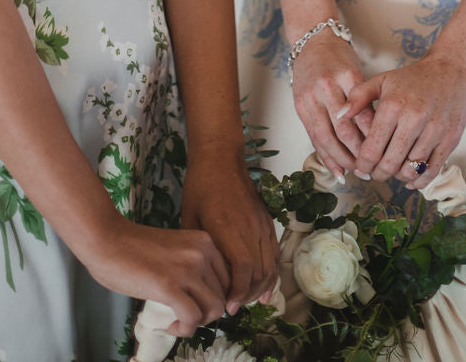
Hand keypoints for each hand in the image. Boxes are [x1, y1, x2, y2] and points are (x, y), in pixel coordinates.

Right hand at [84, 217, 231, 334]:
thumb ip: (193, 265)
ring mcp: (187, 268)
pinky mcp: (170, 286)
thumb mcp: (176, 250)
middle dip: (206, 313)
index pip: (228, 280)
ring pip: (213, 309)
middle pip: (223, 296)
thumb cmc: (133, 247)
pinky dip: (184, 329)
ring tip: (178, 321)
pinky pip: (192, 319)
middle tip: (185, 315)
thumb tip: (207, 296)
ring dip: (197, 323)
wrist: (106, 239)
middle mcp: (201, 252)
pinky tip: (170, 325)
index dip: (214, 298)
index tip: (196, 303)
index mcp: (204, 241)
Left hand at [181, 150, 278, 313]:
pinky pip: (275, 254)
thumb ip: (199, 248)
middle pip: (258, 272)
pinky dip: (272, 274)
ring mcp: (262, 224)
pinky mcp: (267, 222)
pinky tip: (266, 290)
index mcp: (228, 227)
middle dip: (248, 296)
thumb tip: (201, 278)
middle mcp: (249, 228)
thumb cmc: (200, 187)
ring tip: (246, 301)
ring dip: (260, 288)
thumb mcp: (190, 218)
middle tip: (233, 307)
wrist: (220, 158)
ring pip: (270, 266)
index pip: (242, 269)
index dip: (238, 292)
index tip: (229, 308)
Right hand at [290, 28, 374, 179]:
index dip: (373, 137)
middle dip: (358, 154)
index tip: (384, 153)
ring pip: (326, 137)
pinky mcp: (300, 107)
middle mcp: (326, 88)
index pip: (362, 114)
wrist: (312, 43)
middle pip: (343, 129)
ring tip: (356, 173)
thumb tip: (379, 137)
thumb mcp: (358, 73)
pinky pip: (313, 137)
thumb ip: (365, 102)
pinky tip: (337, 170)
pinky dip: (326, 156)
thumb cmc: (340, 60)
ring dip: (342, 159)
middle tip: (371, 169)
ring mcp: (310, 98)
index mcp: (346, 76)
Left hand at [339, 51, 465, 187]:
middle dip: (378, 174)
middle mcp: (413, 119)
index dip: (363, 165)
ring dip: (397, 177)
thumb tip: (338, 116)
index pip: (372, 148)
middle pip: (390, 163)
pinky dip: (419, 181)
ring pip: (410, 169)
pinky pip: (432, 170)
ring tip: (391, 172)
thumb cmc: (411, 78)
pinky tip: (410, 178)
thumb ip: (358, 97)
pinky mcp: (450, 140)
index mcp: (392, 106)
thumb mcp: (382, 80)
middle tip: (374, 174)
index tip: (360, 169)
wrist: (449, 71)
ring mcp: (434, 131)